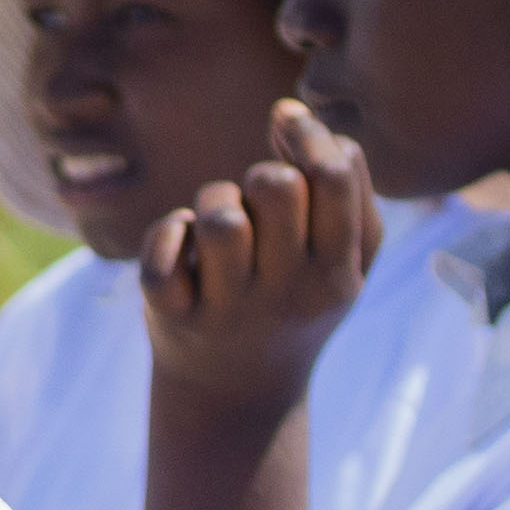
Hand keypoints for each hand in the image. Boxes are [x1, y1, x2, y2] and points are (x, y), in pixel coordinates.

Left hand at [141, 100, 380, 428]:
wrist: (236, 396)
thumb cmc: (296, 301)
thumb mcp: (344, 260)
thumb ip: (345, 185)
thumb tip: (292, 113)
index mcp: (336, 275)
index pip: (333, 178)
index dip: (307, 133)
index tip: (284, 120)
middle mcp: (285, 295)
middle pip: (276, 185)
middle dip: (262, 173)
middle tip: (257, 202)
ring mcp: (227, 310)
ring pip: (219, 214)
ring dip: (214, 200)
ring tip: (219, 227)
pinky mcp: (172, 316)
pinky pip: (164, 244)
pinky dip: (168, 232)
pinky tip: (182, 250)